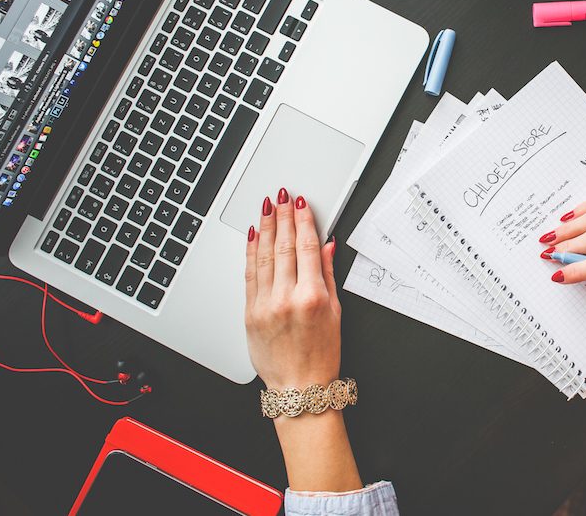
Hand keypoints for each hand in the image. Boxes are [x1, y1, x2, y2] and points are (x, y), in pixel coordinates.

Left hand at [244, 187, 339, 388]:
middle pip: (283, 247)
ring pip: (263, 256)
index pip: (306, 248)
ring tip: (267, 207)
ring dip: (265, 227)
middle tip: (283, 196)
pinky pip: (249, 275)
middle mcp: (287, 298)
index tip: (302, 204)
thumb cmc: (321, 355)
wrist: (299, 387)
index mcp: (313, 297)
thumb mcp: (335, 312)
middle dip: (283, 217)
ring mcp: (265, 305)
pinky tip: (252, 235)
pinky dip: (250, 252)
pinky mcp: (250, 313)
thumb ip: (328, 274)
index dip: (304, 221)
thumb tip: (326, 245)